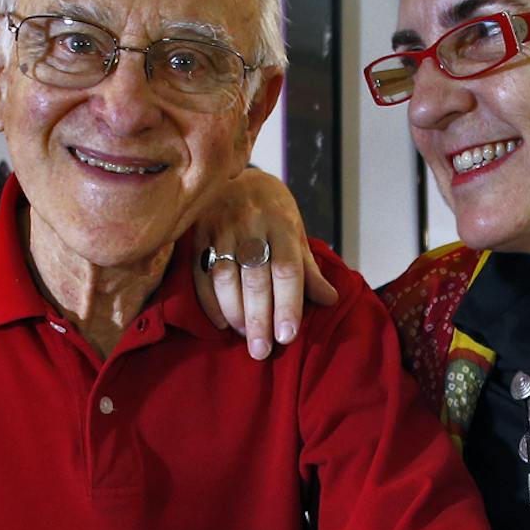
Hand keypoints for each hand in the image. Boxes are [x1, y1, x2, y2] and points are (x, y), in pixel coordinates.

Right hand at [190, 166, 337, 356]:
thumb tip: (330, 300)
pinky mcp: (199, 233)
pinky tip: (221, 323)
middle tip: (261, 351)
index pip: (287, 270)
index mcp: (282, 224)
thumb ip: (309, 269)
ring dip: (235, 313)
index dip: (288, 304)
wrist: (240, 178)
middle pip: (256, 279)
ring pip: (226, 278)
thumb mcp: (296, 234)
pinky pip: (201, 274)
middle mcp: (252, 225)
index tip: (287, 335)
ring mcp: (222, 228)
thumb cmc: (273, 213)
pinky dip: (210, 303)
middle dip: (259, 319)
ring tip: (245, 337)